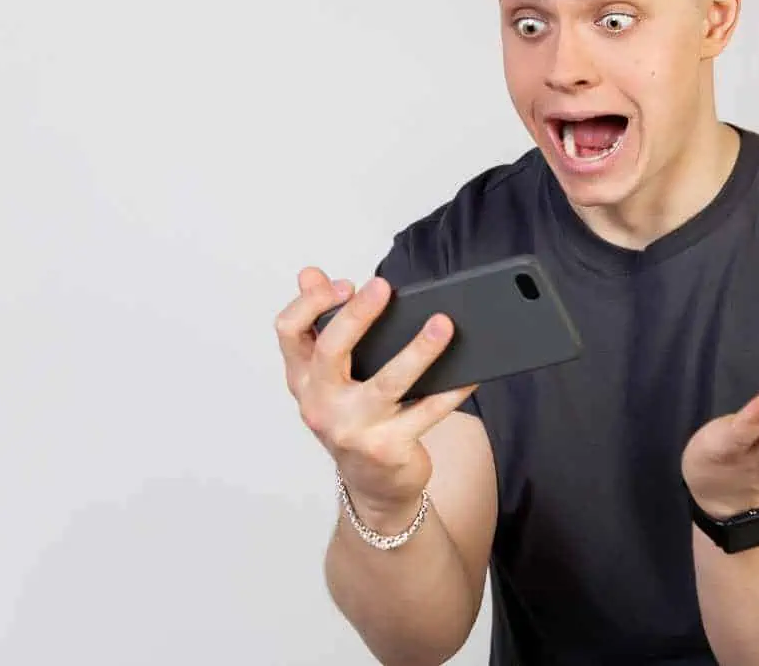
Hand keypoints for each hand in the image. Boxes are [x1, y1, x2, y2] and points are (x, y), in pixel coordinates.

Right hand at [276, 267, 475, 527]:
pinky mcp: (387, 448)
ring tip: (443, 324)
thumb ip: (322, 324)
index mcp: (303, 379)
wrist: (374, 486)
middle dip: (357, 315)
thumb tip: (310, 273)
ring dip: (418, 350)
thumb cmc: (354, 418)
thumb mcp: (331, 377)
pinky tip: (469, 372)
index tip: (343, 283)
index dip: (310, 303)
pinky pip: (426, 412)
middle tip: (384, 287)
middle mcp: (320, 404)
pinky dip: (452, 390)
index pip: (288, 331)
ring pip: (388, 383)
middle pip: (331, 350)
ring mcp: (352, 429)